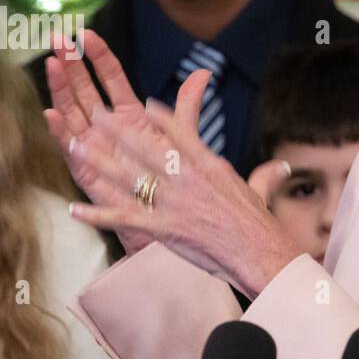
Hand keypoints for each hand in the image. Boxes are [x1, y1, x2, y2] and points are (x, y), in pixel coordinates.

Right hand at [43, 29, 189, 256]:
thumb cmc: (177, 181)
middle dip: (72, 65)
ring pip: (74, 115)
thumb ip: (187, 105)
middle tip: (58, 39)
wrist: (176, 221)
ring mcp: (97, 151)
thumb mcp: (184, 138)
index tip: (87, 33)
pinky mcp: (91, 175)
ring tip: (51, 65)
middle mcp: (108, 131)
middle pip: (85, 91)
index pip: (110, 80)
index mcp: (130, 118)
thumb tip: (204, 73)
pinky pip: (73, 153)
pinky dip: (62, 134)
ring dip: (61, 90)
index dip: (99, 57)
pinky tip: (51, 115)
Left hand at [62, 77, 302, 298]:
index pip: (181, 133)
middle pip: (146, 147)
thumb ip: (267, 175)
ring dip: (98, 161)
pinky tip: (76, 209)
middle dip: (117, 129)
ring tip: (75, 148)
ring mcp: (173, 202)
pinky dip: (97, 214)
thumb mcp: (261, 192)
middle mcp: (187, 178)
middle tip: (95, 113)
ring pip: (128, 176)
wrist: (259, 252)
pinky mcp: (163, 228)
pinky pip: (123, 218)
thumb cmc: (261, 226)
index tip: (143, 105)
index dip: (159, 118)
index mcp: (210, 166)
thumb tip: (282, 166)